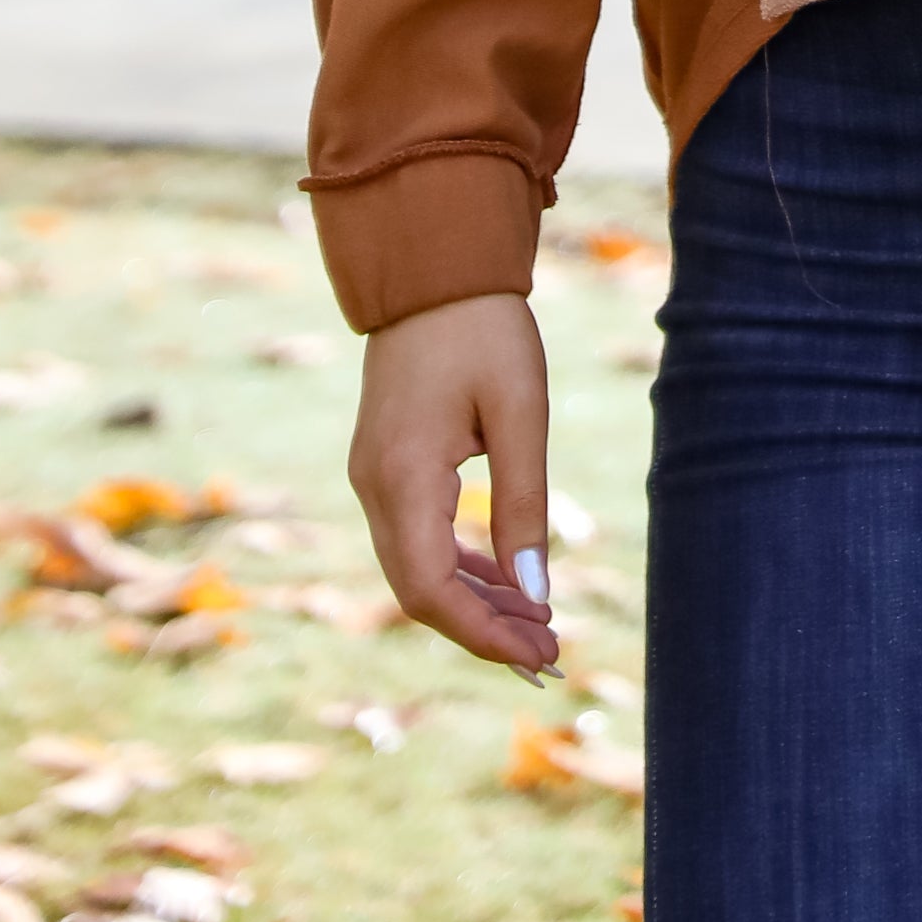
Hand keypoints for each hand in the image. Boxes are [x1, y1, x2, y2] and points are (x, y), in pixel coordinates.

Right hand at [348, 292, 560, 679]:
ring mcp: (372, 476)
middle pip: (419, 591)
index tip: (539, 654)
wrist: (433, 265)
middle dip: (483, 628)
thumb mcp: (520, 412)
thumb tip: (537, 595)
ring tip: (536, 628)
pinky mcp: (384, 464)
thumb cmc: (484, 329)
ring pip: (416, 568)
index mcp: (401, 477)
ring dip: (473, 601)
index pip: (429, 589)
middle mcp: (373, 486)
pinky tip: (502, 578)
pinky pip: (416, 536)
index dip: (483, 632)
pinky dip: (458, 565)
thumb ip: (524, 504)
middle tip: (549, 656)